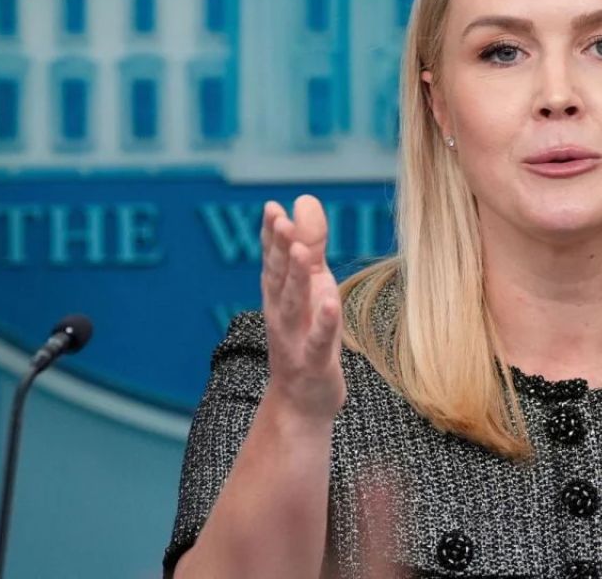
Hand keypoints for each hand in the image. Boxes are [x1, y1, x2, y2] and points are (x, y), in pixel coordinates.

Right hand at [260, 195, 346, 417]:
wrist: (302, 401)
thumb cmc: (308, 334)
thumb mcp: (312, 285)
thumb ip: (310, 246)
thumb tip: (304, 200)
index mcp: (280, 294)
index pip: (272, 259)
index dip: (271, 234)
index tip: (272, 207)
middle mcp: (282, 313)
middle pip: (278, 277)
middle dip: (278, 247)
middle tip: (279, 219)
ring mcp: (295, 339)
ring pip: (293, 304)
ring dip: (294, 277)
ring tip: (298, 250)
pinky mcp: (314, 362)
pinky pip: (318, 340)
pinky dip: (323, 321)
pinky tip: (330, 301)